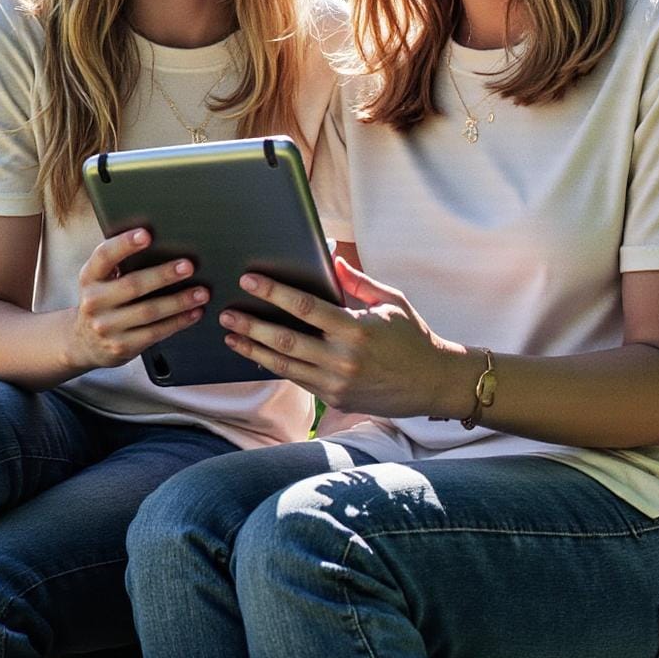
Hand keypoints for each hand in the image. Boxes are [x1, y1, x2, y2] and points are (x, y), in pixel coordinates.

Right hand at [64, 227, 208, 373]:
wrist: (84, 343)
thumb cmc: (102, 301)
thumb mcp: (100, 280)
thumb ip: (120, 264)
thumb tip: (162, 243)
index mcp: (90, 277)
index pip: (105, 256)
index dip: (124, 244)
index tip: (146, 234)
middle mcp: (94, 301)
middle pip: (133, 285)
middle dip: (163, 275)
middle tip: (188, 266)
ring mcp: (107, 327)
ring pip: (148, 312)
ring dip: (179, 301)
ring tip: (201, 293)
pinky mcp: (121, 346)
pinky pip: (155, 333)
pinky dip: (178, 322)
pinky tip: (193, 313)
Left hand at [220, 256, 471, 419]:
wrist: (432, 384)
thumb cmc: (412, 337)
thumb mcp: (390, 301)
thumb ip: (358, 281)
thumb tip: (331, 258)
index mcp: (356, 328)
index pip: (305, 307)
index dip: (274, 293)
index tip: (249, 281)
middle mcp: (343, 359)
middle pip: (285, 340)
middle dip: (251, 326)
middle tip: (226, 314)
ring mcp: (337, 383)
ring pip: (285, 366)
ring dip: (254, 350)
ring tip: (230, 337)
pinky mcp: (335, 400)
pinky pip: (298, 380)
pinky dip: (275, 366)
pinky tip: (256, 355)